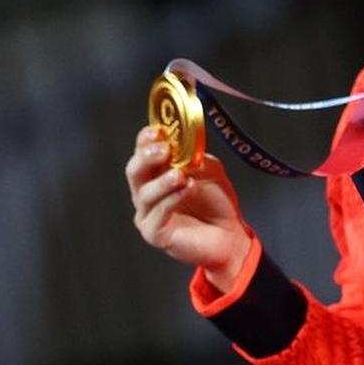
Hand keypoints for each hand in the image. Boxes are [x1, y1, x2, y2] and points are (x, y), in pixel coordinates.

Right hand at [125, 126, 251, 290]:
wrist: (229, 234)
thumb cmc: (216, 201)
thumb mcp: (210, 171)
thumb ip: (196, 158)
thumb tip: (185, 148)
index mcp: (156, 173)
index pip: (142, 151)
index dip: (146, 139)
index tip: (158, 130)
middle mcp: (147, 192)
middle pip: (134, 171)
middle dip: (146, 157)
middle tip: (163, 150)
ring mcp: (148, 214)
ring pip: (145, 195)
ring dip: (162, 182)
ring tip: (180, 175)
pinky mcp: (155, 234)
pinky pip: (157, 216)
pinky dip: (171, 200)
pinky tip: (187, 189)